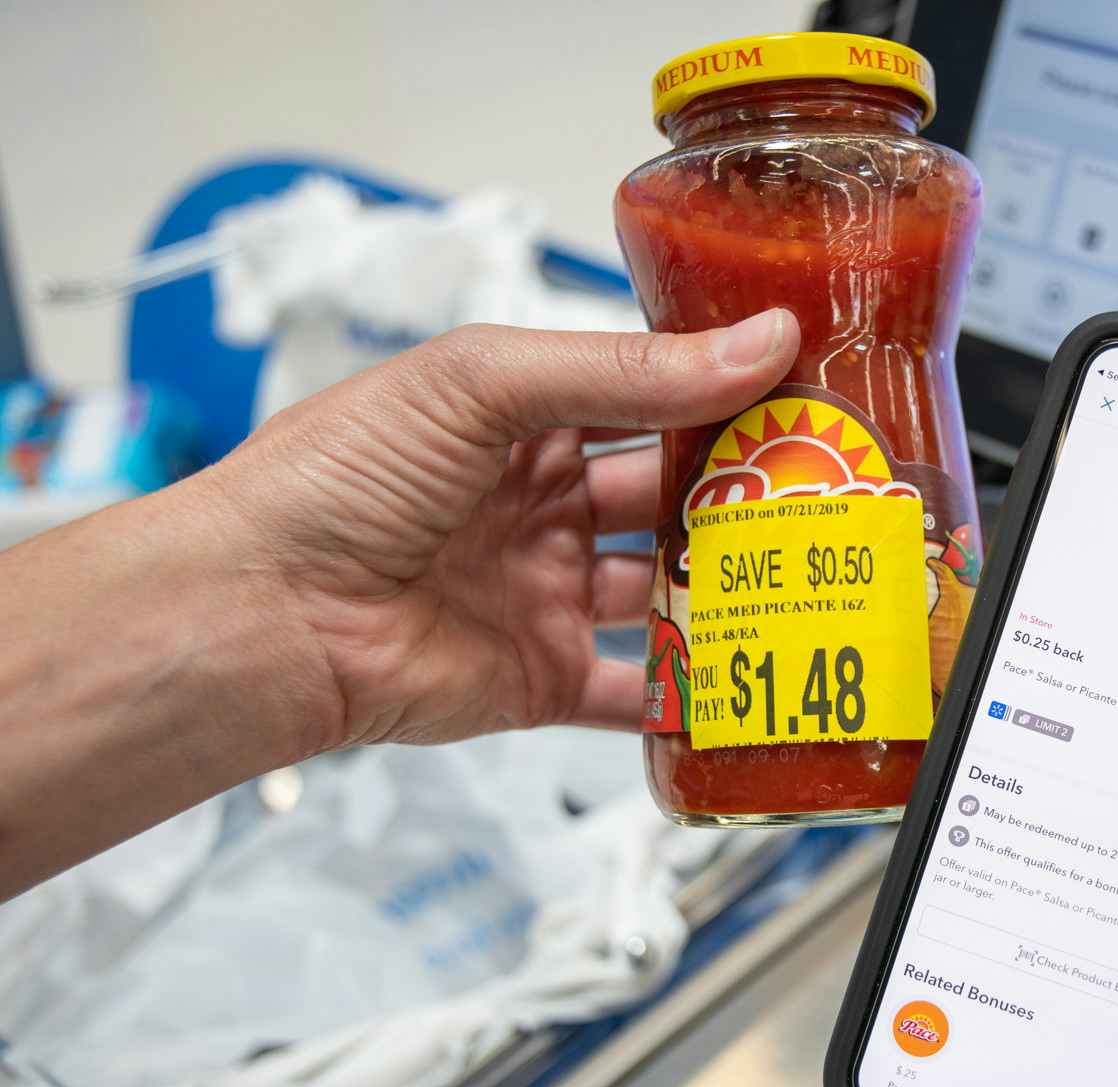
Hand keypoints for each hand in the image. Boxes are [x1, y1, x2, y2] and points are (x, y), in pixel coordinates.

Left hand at [0, 310, 797, 898]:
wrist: (262, 613)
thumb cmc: (341, 477)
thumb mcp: (483, 385)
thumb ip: (624, 371)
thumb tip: (759, 341)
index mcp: (522, 417)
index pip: (645, 396)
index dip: (720, 392)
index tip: (810, 387)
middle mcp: (542, 504)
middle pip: (668, 495)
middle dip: (741, 493)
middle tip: (833, 488)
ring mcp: (548, 595)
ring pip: (666, 590)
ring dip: (731, 586)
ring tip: (814, 576)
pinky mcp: (544, 680)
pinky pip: (636, 689)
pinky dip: (692, 691)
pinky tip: (755, 677)